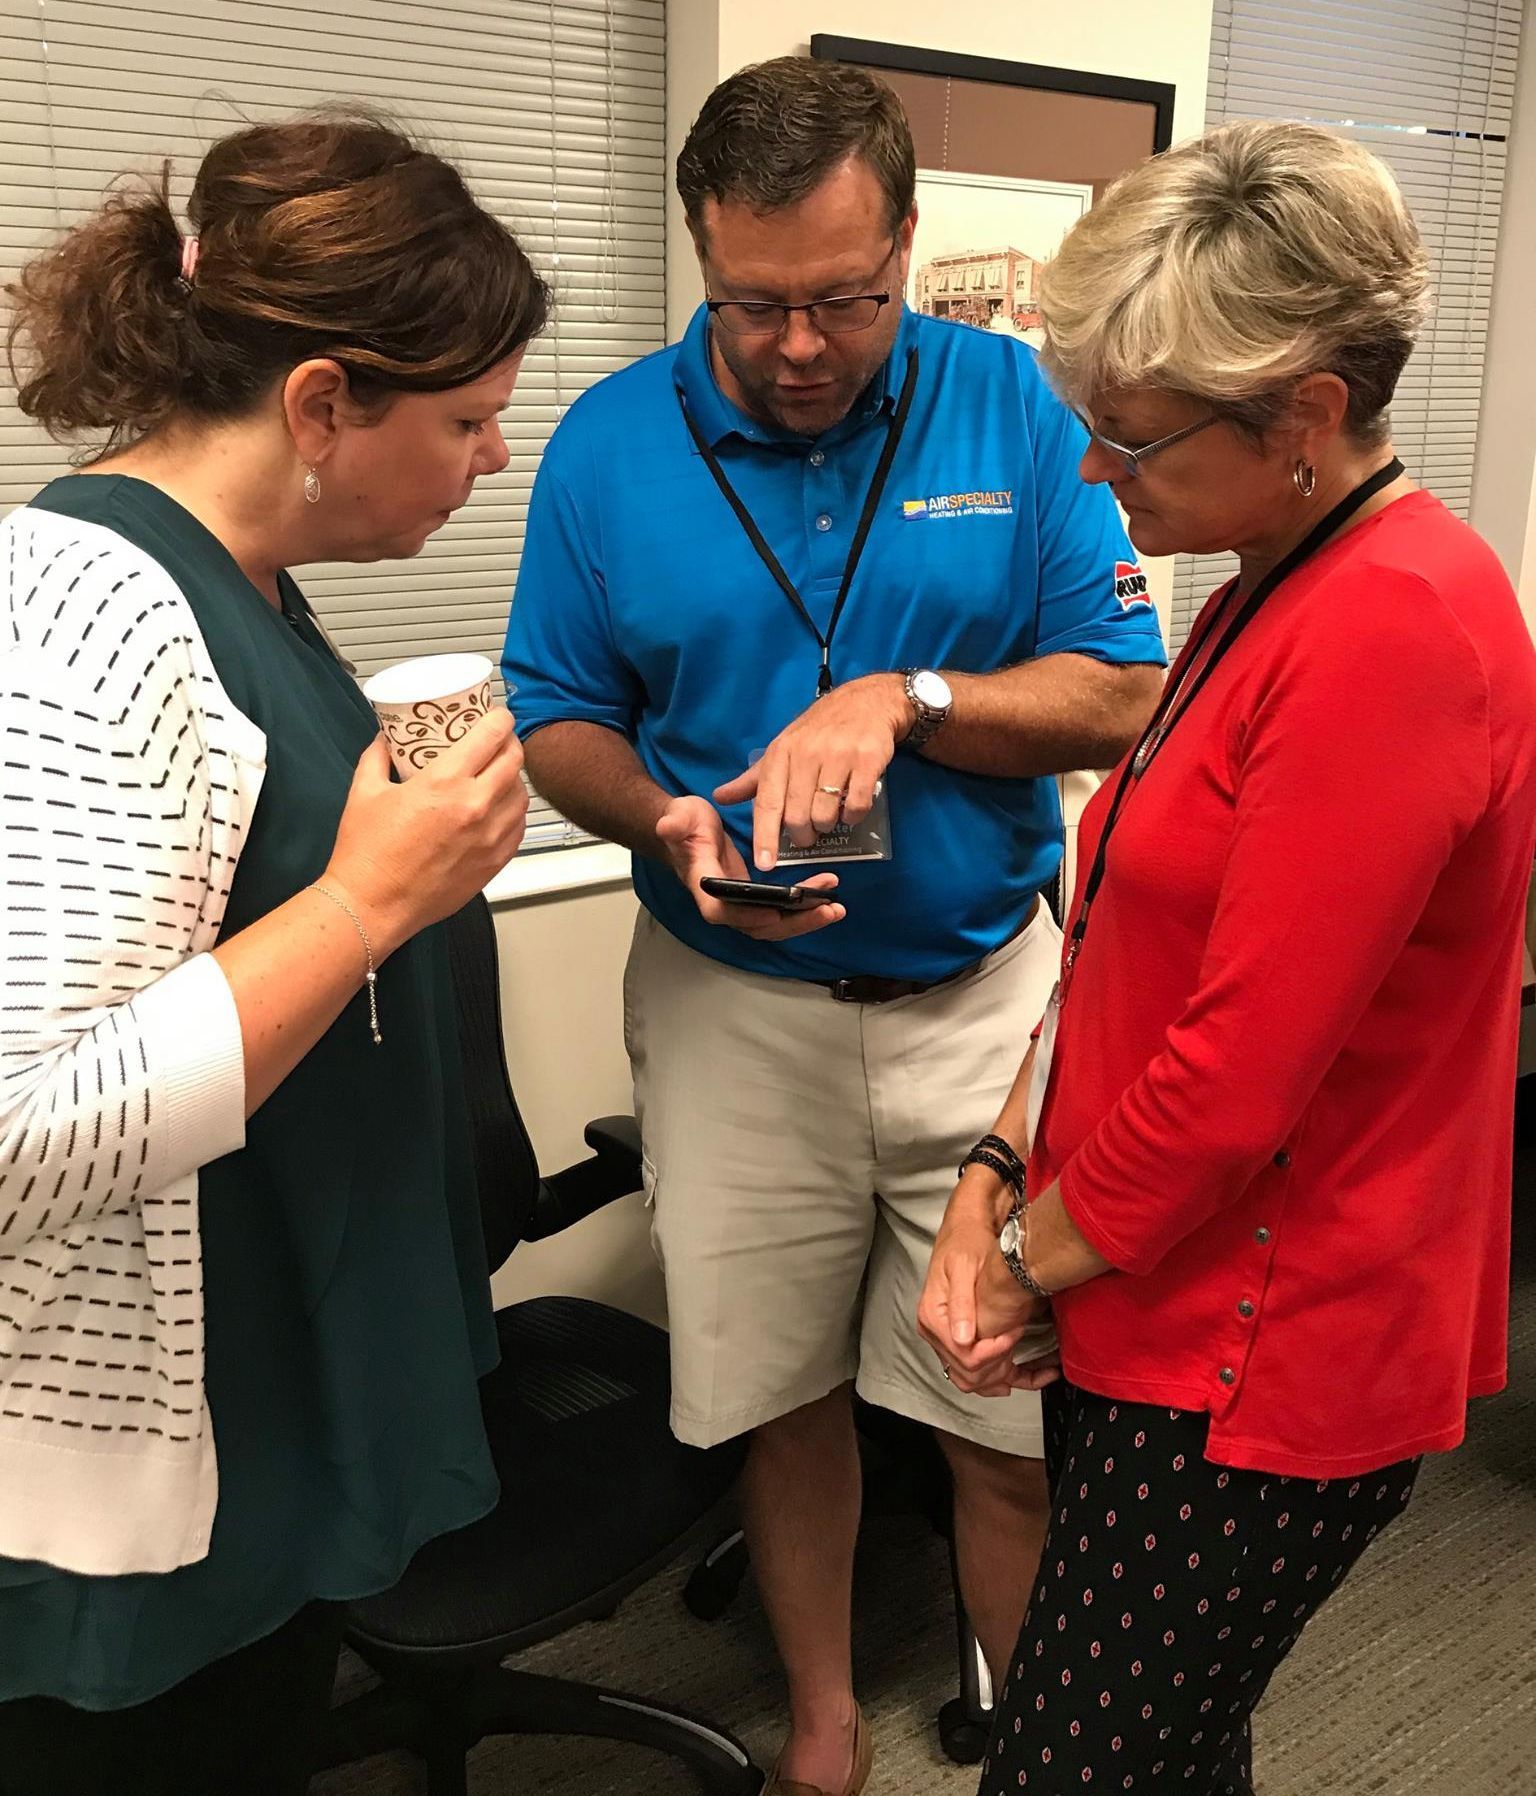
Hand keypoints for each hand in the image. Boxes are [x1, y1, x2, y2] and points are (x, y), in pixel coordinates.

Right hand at [323, 710, 528, 953]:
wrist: (373, 905)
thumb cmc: (367, 853)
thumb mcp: (364, 791)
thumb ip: (377, 757)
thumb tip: (385, 738)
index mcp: (445, 782)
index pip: (492, 735)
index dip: (499, 718)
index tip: (496, 715)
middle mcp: (476, 806)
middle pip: (514, 760)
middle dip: (509, 743)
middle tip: (496, 741)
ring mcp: (490, 836)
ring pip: (522, 794)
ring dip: (513, 778)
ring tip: (498, 775)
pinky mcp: (495, 862)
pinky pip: (519, 827)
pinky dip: (513, 812)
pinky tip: (499, 808)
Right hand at [656, 794, 843, 940]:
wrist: (686, 830)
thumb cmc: (684, 824)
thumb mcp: (680, 817)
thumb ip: (675, 823)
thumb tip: (667, 826)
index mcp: (704, 885)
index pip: (721, 911)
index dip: (746, 915)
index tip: (774, 909)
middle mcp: (723, 903)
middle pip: (758, 926)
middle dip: (794, 922)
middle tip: (827, 909)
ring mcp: (740, 905)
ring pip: (773, 924)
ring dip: (805, 919)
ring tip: (835, 908)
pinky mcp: (754, 900)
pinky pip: (780, 914)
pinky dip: (803, 911)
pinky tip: (826, 899)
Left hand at [713, 673, 911, 868]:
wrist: (866, 701)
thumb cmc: (819, 730)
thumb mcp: (783, 749)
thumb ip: (753, 780)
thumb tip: (720, 798)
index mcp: (780, 754)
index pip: (767, 802)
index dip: (765, 836)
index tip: (765, 863)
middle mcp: (806, 754)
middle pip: (797, 815)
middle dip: (802, 836)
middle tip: (808, 836)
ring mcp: (838, 756)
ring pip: (825, 814)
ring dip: (828, 826)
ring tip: (830, 817)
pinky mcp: (867, 760)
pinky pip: (857, 805)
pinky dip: (853, 816)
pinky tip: (851, 807)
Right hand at [919, 1199, 1055, 1397]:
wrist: (966, 1229)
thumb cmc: (965, 1241)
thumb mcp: (964, 1266)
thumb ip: (962, 1303)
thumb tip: (963, 1339)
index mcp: (932, 1317)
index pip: (964, 1355)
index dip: (994, 1351)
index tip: (1015, 1331)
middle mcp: (935, 1332)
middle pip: (968, 1373)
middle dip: (1001, 1367)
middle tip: (1026, 1343)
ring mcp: (947, 1338)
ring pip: (974, 1379)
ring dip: (1004, 1380)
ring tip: (1037, 1371)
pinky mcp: (961, 1338)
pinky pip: (980, 1369)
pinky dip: (1005, 1377)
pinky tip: (1031, 1374)